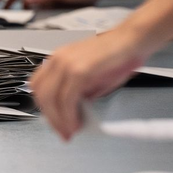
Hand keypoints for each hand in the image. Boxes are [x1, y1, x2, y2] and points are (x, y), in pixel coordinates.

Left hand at [30, 29, 153, 140]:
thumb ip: (79, 93)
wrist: (133, 40)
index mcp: (58, 60)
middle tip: (63, 132)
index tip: (56, 122)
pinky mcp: (79, 70)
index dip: (45, 108)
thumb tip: (73, 112)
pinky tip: (76, 123)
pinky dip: (69, 115)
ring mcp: (67, 63)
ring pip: (50, 99)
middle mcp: (58, 59)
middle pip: (41, 95)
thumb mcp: (91, 79)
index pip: (39, 87)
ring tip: (70, 131)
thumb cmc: (117, 56)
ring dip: (59, 120)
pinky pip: (67, 99)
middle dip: (51, 118)